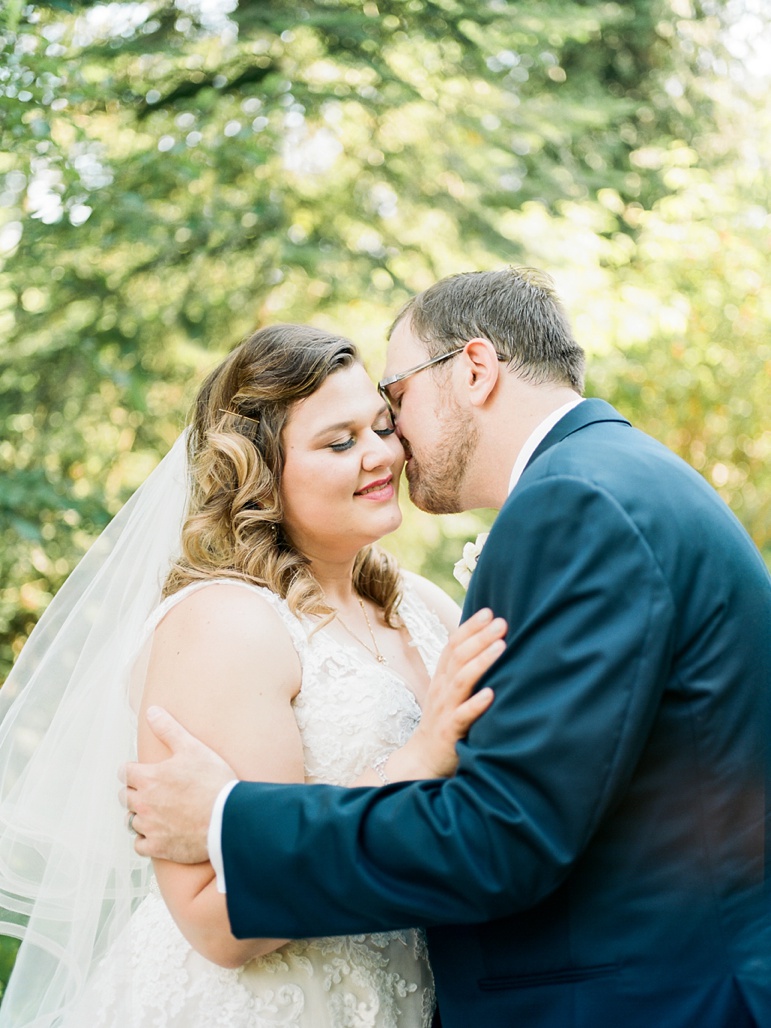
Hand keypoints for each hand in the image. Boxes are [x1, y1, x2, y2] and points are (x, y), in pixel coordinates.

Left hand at [120, 706, 235, 862]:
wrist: (227, 818)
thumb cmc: (212, 781)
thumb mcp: (192, 747)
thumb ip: (168, 729)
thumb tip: (151, 711)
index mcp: (148, 778)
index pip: (124, 772)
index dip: (132, 770)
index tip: (141, 771)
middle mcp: (143, 803)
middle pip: (125, 797)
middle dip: (134, 791)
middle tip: (151, 790)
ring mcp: (149, 827)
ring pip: (131, 821)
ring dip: (140, 815)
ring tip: (155, 811)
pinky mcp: (158, 847)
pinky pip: (140, 845)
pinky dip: (146, 839)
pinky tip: (158, 833)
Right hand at [403, 608, 505, 777]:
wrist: (423, 758)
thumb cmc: (444, 721)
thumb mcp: (450, 692)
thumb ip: (463, 670)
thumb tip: (489, 645)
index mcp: (443, 678)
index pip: (453, 645)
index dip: (469, 627)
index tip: (488, 611)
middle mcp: (443, 689)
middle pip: (459, 657)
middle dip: (480, 637)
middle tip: (501, 622)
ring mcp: (445, 709)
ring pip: (461, 681)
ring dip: (481, 662)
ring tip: (501, 647)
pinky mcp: (449, 732)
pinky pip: (462, 716)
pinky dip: (476, 704)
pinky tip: (491, 694)